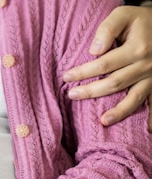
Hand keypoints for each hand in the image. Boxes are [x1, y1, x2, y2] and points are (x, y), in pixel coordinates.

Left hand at [63, 5, 151, 130]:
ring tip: (102, 121)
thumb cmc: (139, 20)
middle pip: (114, 83)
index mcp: (137, 48)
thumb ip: (107, 29)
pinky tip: (147, 132)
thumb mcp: (123, 15)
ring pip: (134, 98)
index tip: (66, 77)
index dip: (83, 72)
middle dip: (91, 92)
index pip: (104, 64)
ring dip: (119, 111)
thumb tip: (94, 51)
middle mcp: (146, 65)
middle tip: (71, 95)